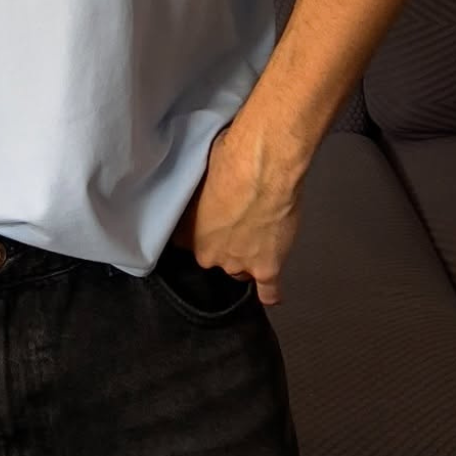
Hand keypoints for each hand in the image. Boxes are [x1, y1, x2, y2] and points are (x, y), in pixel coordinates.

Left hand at [168, 123, 302, 306]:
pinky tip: (269, 295)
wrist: (263, 166)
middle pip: (214, 258)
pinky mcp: (267, 268)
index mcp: (189, 231)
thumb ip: (199, 195)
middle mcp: (210, 253)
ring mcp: (239, 263)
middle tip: (237, 224)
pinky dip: (269, 292)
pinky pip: (268, 291)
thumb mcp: (200, 173)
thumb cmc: (231, 160)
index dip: (199, 233)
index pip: (186, 243)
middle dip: (224, 245)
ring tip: (257, 239)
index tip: (206, 225)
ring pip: (239, 271)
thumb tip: (205, 192)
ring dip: (247, 259)